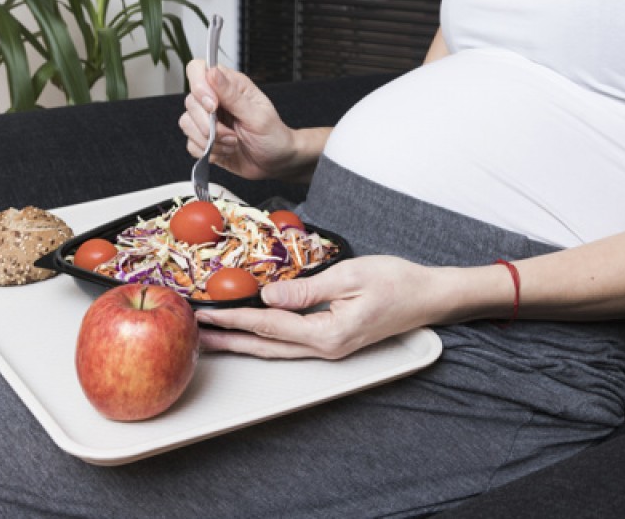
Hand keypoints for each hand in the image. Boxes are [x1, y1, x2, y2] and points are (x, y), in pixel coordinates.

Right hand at [179, 59, 295, 180]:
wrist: (277, 162)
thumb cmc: (274, 136)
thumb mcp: (257, 115)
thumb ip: (232, 95)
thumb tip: (212, 72)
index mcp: (231, 86)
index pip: (199, 69)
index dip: (199, 86)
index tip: (213, 106)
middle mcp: (216, 100)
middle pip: (190, 101)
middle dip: (208, 123)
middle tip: (231, 134)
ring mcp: (209, 120)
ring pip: (187, 123)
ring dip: (210, 140)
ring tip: (232, 143)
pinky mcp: (204, 139)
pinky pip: (191, 143)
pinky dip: (207, 151)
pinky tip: (226, 151)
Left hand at [195, 256, 443, 359]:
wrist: (428, 296)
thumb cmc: (397, 282)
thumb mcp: (350, 277)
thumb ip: (306, 290)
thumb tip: (268, 298)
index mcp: (328, 335)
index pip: (269, 326)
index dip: (234, 319)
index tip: (208, 313)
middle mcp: (325, 348)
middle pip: (265, 346)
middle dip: (229, 340)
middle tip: (196, 335)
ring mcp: (328, 348)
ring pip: (275, 348)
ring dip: (242, 342)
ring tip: (214, 338)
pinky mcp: (331, 340)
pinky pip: (289, 342)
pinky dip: (264, 337)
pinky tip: (251, 332)